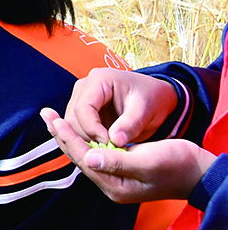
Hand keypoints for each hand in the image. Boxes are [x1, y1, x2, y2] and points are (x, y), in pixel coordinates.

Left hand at [42, 106, 216, 202]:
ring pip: (84, 154)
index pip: (84, 159)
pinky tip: (74, 126)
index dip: (68, 138)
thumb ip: (118, 162)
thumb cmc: (179, 166)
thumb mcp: (150, 162)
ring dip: (68, 135)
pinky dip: (83, 138)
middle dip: (62, 135)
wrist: (200, 172)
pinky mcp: (120, 168)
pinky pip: (94, 152)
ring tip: (52, 118)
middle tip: (45, 113)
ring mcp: (115, 177)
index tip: (55, 119)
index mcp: (115, 187)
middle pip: (79, 157)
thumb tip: (88, 158)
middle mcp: (111, 184)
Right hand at [57, 67, 181, 146]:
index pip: (83, 108)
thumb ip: (130, 125)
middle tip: (108, 150)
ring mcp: (82, 98)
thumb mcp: (146, 111)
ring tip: (108, 149)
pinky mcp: (83, 110)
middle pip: (73, 117)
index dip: (92, 129)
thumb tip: (115, 140)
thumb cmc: (153, 99)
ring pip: (72, 124)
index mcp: (99, 80)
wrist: (157, 98)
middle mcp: (85, 86)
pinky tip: (104, 146)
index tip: (109, 143)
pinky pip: (78, 128)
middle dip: (88, 136)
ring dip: (87, 139)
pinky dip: (89, 139)